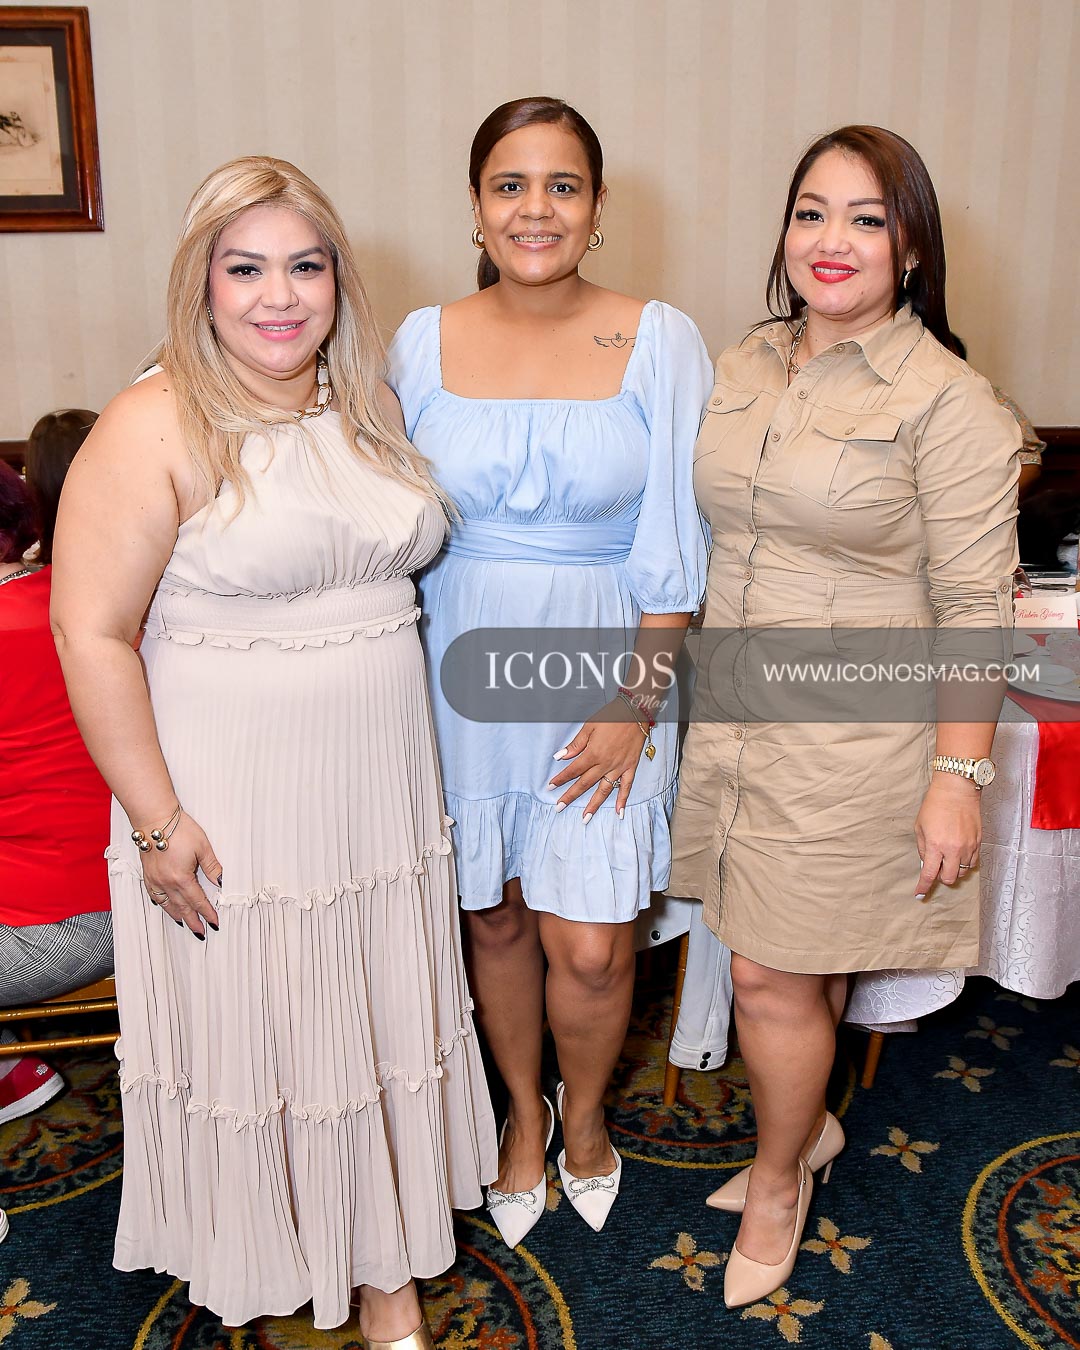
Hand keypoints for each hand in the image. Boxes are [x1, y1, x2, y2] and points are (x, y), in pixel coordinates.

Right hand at [140, 811, 221, 936]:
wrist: (154, 818)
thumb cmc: (179, 829)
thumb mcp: (202, 847)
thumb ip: (212, 867)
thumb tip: (222, 882)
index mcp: (181, 878)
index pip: (198, 901)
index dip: (207, 913)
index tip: (214, 923)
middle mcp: (166, 883)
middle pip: (182, 907)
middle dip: (193, 921)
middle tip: (200, 932)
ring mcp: (154, 880)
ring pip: (167, 904)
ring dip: (177, 916)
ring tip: (184, 924)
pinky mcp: (147, 874)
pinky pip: (154, 896)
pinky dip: (162, 904)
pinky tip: (165, 906)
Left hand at [549, 701, 649, 820]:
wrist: (635, 711)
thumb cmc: (611, 717)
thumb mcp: (589, 726)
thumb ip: (576, 744)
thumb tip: (561, 756)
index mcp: (593, 753)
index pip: (573, 770)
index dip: (561, 779)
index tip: (551, 787)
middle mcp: (605, 764)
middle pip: (585, 784)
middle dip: (570, 796)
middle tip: (559, 808)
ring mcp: (619, 767)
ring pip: (604, 790)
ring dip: (594, 805)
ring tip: (585, 818)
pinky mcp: (630, 767)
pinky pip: (626, 786)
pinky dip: (623, 799)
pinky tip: (619, 812)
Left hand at [913, 776, 981, 900]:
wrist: (957, 790)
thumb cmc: (935, 805)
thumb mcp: (920, 826)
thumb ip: (923, 848)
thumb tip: (927, 863)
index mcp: (936, 845)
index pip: (930, 874)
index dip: (924, 887)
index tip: (920, 893)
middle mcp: (953, 849)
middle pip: (950, 878)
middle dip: (941, 878)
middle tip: (937, 869)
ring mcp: (968, 846)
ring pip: (963, 872)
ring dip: (954, 870)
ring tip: (948, 859)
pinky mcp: (978, 842)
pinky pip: (973, 862)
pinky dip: (965, 863)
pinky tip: (959, 854)